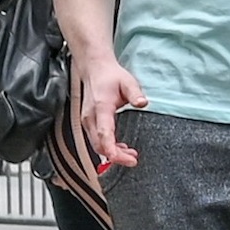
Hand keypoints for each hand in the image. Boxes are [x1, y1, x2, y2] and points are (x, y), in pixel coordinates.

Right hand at [66, 53, 145, 171]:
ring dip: (113, 153)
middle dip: (116, 156)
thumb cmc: (111, 76)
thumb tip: (142, 103)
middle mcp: (90, 117)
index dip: (113, 150)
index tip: (124, 159)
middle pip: (100, 145)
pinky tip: (120, 148)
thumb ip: (135, 93)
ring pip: (97, 145)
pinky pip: (96, 141)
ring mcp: (87, 122)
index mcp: (101, 108)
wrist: (95, 70)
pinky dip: (108, 147)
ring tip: (130, 155)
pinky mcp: (88, 123)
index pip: (104, 134)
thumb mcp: (128, 82)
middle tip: (133, 159)